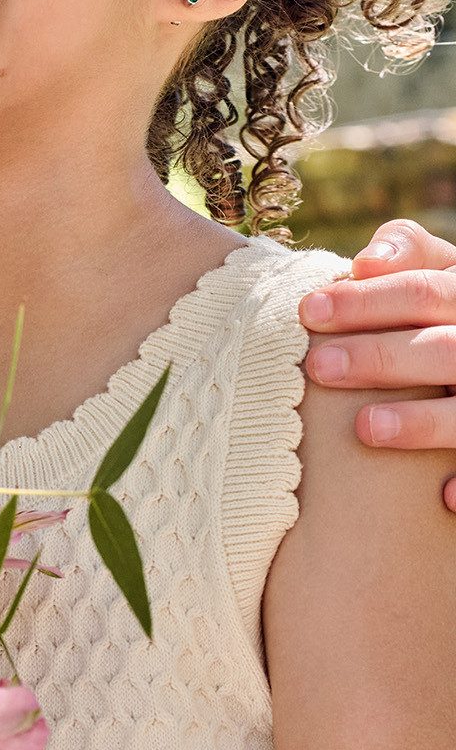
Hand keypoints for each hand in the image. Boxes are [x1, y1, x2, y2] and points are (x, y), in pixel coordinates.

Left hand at [300, 218, 455, 509]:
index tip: (307, 310)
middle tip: (317, 367)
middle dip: (380, 357)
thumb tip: (366, 260)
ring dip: (423, 421)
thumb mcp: (441, 269)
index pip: (422, 291)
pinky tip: (443, 495)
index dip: (365, 301)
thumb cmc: (444, 309)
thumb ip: (408, 253)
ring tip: (364, 428)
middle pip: (443, 348)